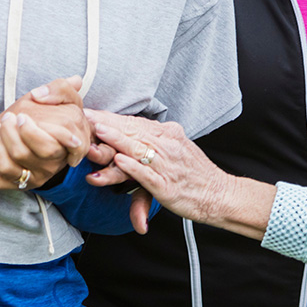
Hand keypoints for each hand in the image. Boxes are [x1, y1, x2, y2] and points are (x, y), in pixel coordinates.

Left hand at [0, 75, 90, 191]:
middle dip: (16, 133)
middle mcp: (56, 163)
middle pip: (39, 152)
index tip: (22, 116)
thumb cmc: (40, 115)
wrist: (19, 136)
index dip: (40, 132)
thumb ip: (61, 89)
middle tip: (7, 118)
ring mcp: (38, 175)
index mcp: (70, 142)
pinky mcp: (20, 185)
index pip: (66, 145)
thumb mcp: (57, 97)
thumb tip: (47, 92)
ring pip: (14, 164)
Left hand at [85, 110, 275, 239]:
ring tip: (98, 132)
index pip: (136, 123)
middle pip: (134, 131)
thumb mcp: (176, 152)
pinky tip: (120, 160)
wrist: (220, 194)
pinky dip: (133, 166)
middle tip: (87, 116)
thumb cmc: (196, 176)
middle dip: (108, 124)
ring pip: (138, 148)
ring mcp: (168, 165)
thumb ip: (153, 147)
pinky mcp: (168, 186)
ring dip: (117, 140)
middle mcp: (169, 145)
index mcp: (169, 134)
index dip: (113, 117)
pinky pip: (147, 174)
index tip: (92, 112)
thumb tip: (130, 146)